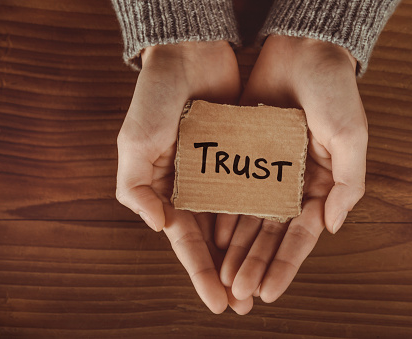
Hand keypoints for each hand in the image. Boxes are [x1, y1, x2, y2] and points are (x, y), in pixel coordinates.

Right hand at [116, 41, 251, 313]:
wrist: (189, 55)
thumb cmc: (155, 97)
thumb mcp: (134, 142)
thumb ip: (137, 188)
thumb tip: (160, 227)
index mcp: (169, 190)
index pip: (187, 241)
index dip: (200, 273)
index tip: (217, 303)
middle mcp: (198, 187)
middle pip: (216, 240)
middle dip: (229, 273)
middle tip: (245, 303)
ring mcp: (224, 173)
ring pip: (240, 222)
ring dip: (250, 252)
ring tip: (264, 281)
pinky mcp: (246, 156)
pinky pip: (258, 190)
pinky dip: (265, 214)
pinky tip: (277, 237)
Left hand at [216, 35, 367, 302]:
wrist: (302, 49)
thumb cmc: (334, 90)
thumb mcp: (351, 136)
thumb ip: (348, 184)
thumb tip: (331, 227)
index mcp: (320, 183)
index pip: (301, 234)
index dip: (286, 264)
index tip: (270, 292)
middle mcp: (292, 182)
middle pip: (271, 233)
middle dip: (256, 264)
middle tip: (239, 293)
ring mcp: (267, 170)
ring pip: (249, 217)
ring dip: (237, 248)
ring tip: (224, 276)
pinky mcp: (244, 154)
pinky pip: (231, 188)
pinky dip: (223, 213)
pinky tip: (213, 236)